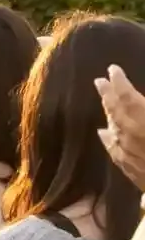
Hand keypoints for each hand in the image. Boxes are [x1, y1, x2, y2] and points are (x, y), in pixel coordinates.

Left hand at [98, 65, 144, 190]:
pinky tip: (103, 133)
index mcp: (144, 120)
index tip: (112, 69)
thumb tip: (138, 102)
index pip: (127, 96)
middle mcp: (132, 135)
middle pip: (116, 111)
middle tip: (100, 81)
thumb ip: (142, 108)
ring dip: (108, 113)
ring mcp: (129, 154)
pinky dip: (108, 138)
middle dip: (107, 95)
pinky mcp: (131, 170)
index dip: (119, 82)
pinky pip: (114, 150)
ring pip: (113, 129)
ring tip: (105, 100)